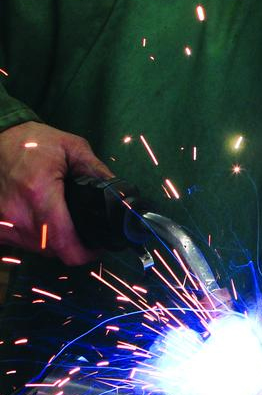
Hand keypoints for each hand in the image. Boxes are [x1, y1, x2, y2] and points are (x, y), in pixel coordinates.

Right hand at [0, 121, 112, 264]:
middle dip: (73, 242)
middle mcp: (20, 216)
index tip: (97, 244)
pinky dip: (37, 237)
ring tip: (61, 218)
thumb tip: (118, 194)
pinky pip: (24, 244)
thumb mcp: (72, 148)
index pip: (67, 245)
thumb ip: (97, 171)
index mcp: (40, 194)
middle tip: (82, 226)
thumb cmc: (33, 142)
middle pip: (56, 251)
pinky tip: (42, 219)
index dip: (87, 252)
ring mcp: (6, 225)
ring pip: (40, 250)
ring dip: (54, 240)